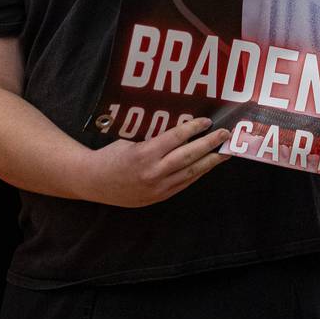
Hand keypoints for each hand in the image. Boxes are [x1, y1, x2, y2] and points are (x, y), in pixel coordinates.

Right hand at [82, 116, 230, 206]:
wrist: (93, 183)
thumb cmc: (111, 155)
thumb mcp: (131, 140)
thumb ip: (155, 139)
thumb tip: (180, 129)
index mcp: (145, 153)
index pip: (176, 138)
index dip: (194, 128)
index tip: (208, 121)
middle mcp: (154, 172)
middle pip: (189, 156)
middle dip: (210, 144)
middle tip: (226, 134)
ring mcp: (157, 188)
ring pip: (191, 173)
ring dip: (210, 161)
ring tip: (224, 152)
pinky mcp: (158, 197)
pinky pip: (183, 184)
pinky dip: (197, 173)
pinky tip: (207, 166)